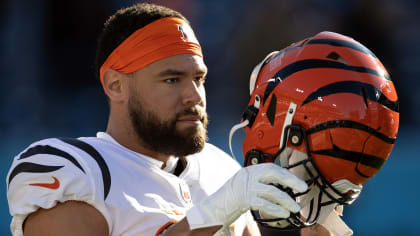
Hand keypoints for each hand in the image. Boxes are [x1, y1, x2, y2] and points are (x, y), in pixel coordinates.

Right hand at [186, 163, 307, 229]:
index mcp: (250, 170)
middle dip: (290, 180)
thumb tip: (283, 186)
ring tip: (295, 208)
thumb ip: (261, 182)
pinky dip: (276, 209)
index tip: (299, 182)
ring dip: (286, 200)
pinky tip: (283, 213)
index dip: (287, 174)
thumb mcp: (246, 184)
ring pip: (272, 191)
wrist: (214, 206)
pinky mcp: (245, 200)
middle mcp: (248, 175)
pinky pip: (264, 204)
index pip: (272, 167)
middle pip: (273, 173)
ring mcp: (246, 187)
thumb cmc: (232, 197)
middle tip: (303, 188)